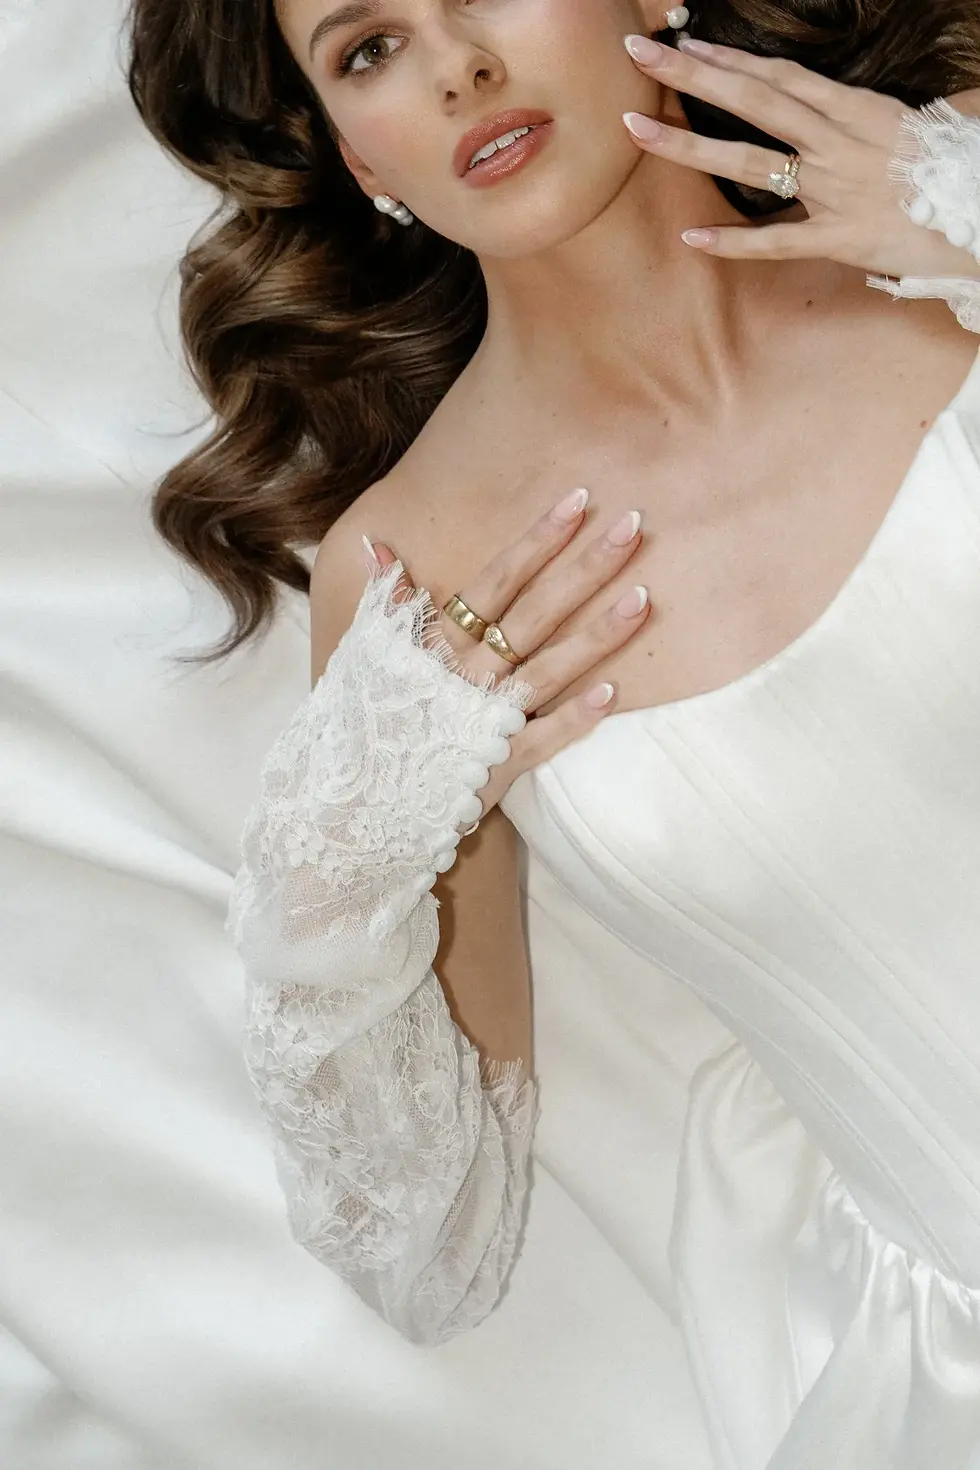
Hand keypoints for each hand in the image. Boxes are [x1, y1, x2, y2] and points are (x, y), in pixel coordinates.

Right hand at [365, 490, 650, 816]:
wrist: (358, 805)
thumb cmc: (367, 723)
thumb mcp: (364, 657)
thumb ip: (383, 602)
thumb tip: (376, 543)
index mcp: (437, 644)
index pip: (497, 580)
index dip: (538, 540)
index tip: (579, 501)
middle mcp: (466, 675)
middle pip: (535, 613)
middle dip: (585, 568)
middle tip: (634, 528)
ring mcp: (485, 720)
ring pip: (550, 669)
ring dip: (598, 635)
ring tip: (645, 598)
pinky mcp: (499, 765)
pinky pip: (543, 739)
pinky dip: (576, 718)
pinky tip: (614, 692)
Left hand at [622, 34, 979, 281]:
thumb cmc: (957, 170)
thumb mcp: (921, 125)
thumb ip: (877, 117)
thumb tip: (848, 114)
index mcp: (858, 110)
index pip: (782, 76)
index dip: (731, 58)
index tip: (687, 42)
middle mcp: (838, 143)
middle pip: (754, 100)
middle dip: (692, 75)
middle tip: (640, 53)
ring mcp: (834, 190)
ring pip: (750, 162)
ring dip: (688, 144)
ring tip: (638, 128)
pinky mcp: (839, 238)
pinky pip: (777, 241)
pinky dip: (734, 242)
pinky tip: (692, 237)